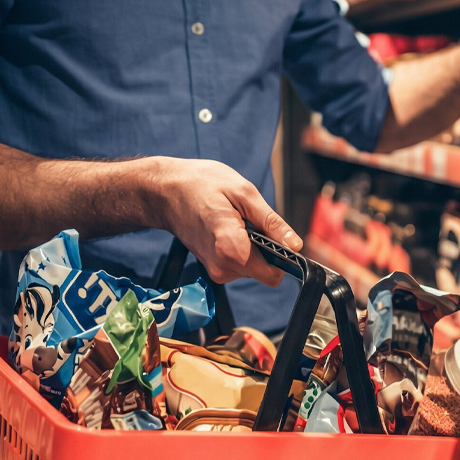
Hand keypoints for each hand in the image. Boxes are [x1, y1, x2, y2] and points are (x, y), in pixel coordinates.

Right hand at [150, 157, 302, 286]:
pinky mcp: (214, 267)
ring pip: (254, 267)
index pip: (274, 274)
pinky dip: (242, 247)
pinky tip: (228, 227)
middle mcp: (223, 267)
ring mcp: (216, 270)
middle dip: (267, 248)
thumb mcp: (243, 193)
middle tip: (250, 220)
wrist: (164, 191)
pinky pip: (241, 264)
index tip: (278, 236)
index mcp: (232, 250)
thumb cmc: (201, 185)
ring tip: (235, 221)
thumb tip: (295, 245)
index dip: (283, 257)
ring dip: (253, 246)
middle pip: (265, 271)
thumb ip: (271, 223)